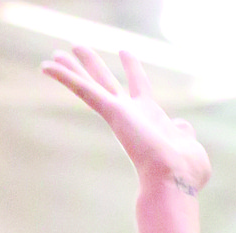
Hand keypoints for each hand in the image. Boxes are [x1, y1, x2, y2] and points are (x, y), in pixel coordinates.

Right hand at [43, 49, 210, 193]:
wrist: (174, 181)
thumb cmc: (186, 174)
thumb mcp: (190, 147)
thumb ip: (184, 134)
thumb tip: (182, 126)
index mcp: (151, 117)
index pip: (139, 86)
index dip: (133, 67)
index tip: (125, 51)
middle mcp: (132, 114)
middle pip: (107, 82)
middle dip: (92, 65)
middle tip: (77, 48)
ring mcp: (120, 113)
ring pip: (91, 85)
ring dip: (72, 69)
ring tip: (55, 54)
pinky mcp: (112, 113)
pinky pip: (84, 91)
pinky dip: (65, 78)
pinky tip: (45, 65)